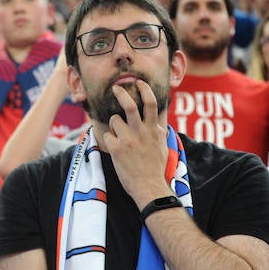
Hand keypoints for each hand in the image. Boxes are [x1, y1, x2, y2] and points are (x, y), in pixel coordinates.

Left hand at [102, 79, 170, 207]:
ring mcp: (128, 139)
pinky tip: (115, 149)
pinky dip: (109, 140)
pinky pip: (107, 136)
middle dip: (121, 93)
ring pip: (114, 120)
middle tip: (115, 87)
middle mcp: (141, 132)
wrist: (148, 186)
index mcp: (153, 130)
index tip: (139, 83)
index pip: (151, 104)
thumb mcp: (162, 146)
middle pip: (129, 105)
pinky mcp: (116, 148)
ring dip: (113, 124)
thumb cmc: (155, 168)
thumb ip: (158, 133)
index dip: (145, 90)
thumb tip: (157, 124)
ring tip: (118, 135)